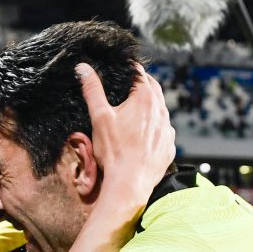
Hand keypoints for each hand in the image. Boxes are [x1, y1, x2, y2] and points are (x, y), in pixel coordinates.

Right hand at [77, 62, 175, 203]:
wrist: (129, 183)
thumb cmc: (113, 150)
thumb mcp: (99, 117)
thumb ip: (92, 90)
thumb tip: (83, 68)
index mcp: (145, 98)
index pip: (139, 72)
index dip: (128, 69)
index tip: (120, 70)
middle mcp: (161, 111)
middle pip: (153, 88)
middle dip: (141, 85)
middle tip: (127, 87)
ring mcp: (168, 130)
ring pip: (160, 110)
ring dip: (150, 107)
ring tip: (135, 111)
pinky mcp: (169, 147)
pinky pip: (164, 132)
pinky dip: (155, 128)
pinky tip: (143, 135)